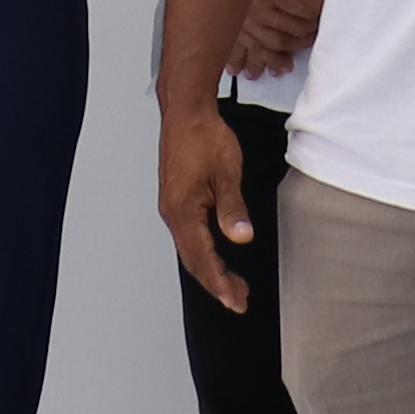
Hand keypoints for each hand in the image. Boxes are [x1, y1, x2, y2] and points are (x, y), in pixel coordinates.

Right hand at [159, 98, 258, 313]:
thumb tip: (241, 237)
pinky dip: (204, 252)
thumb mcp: (227, 172)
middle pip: (193, 260)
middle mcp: (173, 213)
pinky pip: (189, 236)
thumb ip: (232, 207)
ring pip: (190, 249)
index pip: (202, 256)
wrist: (186, 112)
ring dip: (211, 269)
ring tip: (233, 286)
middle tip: (239, 301)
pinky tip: (218, 256)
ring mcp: (173, 207)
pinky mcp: (177, 200)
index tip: (234, 300)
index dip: (219, 281)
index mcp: (183, 210)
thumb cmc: (204, 136)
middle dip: (216, 283)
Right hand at [235, 0, 327, 75]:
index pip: (308, 8)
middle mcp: (252, 11)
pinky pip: (239, 53)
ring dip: (285, 53)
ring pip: (269, 46)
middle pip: (292, 31)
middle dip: (309, 31)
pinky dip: (250, 62)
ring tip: (294, 53)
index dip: (320, 4)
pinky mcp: (222, 27)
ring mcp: (237, 23)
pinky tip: (254, 69)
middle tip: (317, 26)